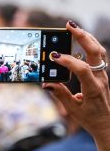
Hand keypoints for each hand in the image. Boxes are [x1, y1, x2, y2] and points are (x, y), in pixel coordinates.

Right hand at [43, 21, 109, 150]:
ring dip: (86, 37)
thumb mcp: (72, 110)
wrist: (107, 124)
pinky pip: (97, 55)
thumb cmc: (90, 118)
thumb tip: (47, 83)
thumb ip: (60, 94)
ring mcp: (103, 75)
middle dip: (82, 36)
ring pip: (98, 50)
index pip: (82, 70)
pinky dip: (88, 44)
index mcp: (93, 89)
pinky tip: (79, 39)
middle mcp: (100, 79)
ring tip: (74, 28)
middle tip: (69, 26)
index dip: (68, 61)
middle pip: (95, 52)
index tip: (54, 56)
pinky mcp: (101, 74)